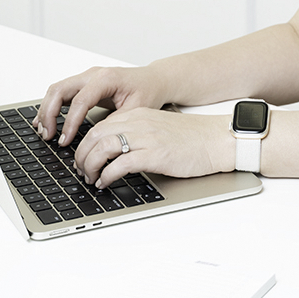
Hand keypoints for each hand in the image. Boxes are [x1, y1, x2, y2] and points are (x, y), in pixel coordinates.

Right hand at [34, 65, 168, 144]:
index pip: (80, 101)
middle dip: (49, 113)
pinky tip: (46, 121)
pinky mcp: (85, 84)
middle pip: (60, 89)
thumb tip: (94, 141)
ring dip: (47, 110)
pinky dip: (51, 106)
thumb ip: (114, 123)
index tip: (64, 141)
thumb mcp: (136, 110)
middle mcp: (93, 74)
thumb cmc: (148, 91)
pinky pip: (62, 92)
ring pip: (57, 89)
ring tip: (45, 132)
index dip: (69, 122)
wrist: (153, 80)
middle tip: (48, 136)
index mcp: (106, 78)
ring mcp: (87, 77)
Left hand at [72, 108, 231, 187]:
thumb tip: (115, 152)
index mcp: (139, 115)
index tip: (83, 158)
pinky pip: (119, 164)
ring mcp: (146, 138)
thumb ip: (137, 134)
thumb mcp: (159, 128)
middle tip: (81, 171)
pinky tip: (106, 182)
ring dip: (90, 166)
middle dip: (82, 156)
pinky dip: (106, 176)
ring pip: (102, 148)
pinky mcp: (154, 154)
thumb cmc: (193, 138)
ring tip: (91, 178)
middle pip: (95, 136)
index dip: (85, 144)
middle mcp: (139, 123)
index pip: (99, 126)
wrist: (216, 140)